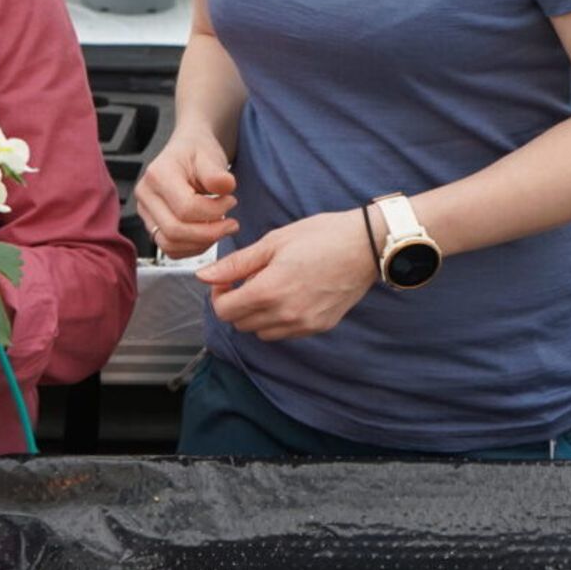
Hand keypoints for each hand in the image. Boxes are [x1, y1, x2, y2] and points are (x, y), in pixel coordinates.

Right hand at [134, 130, 237, 258]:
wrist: (188, 152)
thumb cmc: (197, 152)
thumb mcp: (210, 155)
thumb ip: (217, 174)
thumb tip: (226, 187)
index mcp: (158, 174)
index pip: (185, 208)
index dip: (214, 211)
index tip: (231, 201)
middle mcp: (146, 195)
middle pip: (174, 230)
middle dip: (209, 232)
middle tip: (230, 223)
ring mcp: (145, 212)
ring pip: (170, 244)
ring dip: (201, 243)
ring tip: (220, 228)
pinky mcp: (152, 226)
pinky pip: (170, 249)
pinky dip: (192, 248)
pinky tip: (207, 234)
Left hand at [197, 210, 374, 341]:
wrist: (365, 245)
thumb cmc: (321, 236)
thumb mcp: (272, 242)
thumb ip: (236, 264)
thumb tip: (204, 276)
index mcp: (269, 291)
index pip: (225, 311)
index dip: (218, 294)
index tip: (225, 280)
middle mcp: (285, 315)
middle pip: (240, 324)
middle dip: (235, 303)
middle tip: (246, 279)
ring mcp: (304, 324)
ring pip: (261, 332)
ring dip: (256, 314)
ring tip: (269, 286)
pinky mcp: (319, 327)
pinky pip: (285, 333)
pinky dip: (277, 320)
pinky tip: (288, 295)